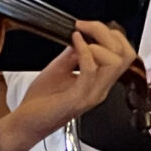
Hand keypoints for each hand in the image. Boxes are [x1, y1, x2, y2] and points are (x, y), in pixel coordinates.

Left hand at [24, 20, 139, 118]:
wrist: (25, 124)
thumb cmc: (40, 103)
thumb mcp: (59, 69)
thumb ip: (73, 54)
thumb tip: (82, 37)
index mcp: (99, 83)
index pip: (123, 54)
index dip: (110, 35)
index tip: (89, 26)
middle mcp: (100, 89)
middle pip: (125, 55)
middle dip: (107, 33)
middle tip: (87, 27)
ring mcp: (91, 95)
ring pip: (115, 62)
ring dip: (98, 43)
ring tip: (80, 38)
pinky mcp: (78, 99)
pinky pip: (91, 71)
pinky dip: (83, 51)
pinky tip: (74, 43)